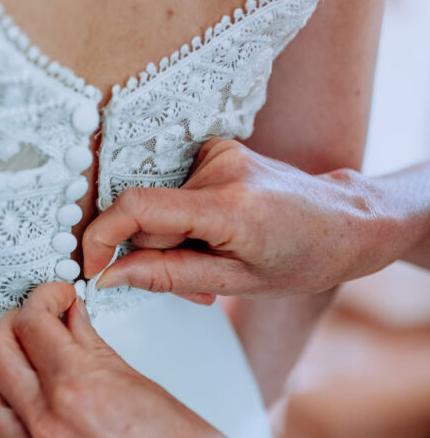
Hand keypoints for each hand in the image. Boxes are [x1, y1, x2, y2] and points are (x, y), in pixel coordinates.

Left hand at [0, 282, 330, 437]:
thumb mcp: (145, 385)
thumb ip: (96, 350)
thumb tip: (71, 322)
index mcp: (80, 390)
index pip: (31, 322)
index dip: (45, 298)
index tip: (60, 296)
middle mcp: (49, 424)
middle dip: (17, 324)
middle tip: (46, 320)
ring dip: (4, 369)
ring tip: (37, 361)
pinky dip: (2, 417)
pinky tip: (29, 405)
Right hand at [82, 138, 396, 299]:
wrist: (346, 223)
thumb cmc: (303, 259)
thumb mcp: (236, 284)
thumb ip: (168, 277)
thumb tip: (111, 275)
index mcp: (228, 206)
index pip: (137, 208)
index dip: (101, 238)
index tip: (92, 268)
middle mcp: (220, 168)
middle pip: (148, 218)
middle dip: (155, 257)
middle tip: (194, 288)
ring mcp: (219, 153)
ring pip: (161, 211)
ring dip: (173, 243)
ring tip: (213, 263)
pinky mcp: (218, 149)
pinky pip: (176, 194)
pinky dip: (185, 223)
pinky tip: (214, 237)